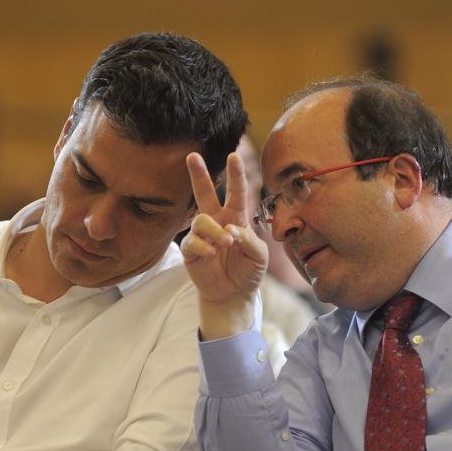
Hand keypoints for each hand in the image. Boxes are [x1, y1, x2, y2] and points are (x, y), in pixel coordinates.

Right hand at [181, 152, 267, 339]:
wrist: (233, 294)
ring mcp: (202, 235)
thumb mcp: (260, 255)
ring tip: (226, 243)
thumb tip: (231, 231)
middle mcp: (217, 221)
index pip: (236, 192)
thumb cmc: (248, 270)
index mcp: (236, 217)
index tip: (234, 156)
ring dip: (214, 230)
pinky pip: (192, 241)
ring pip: (201, 220)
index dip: (235, 174)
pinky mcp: (191, 250)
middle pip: (204, 194)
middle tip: (192, 156)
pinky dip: (203, 246)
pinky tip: (211, 254)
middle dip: (199, 175)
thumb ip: (250, 240)